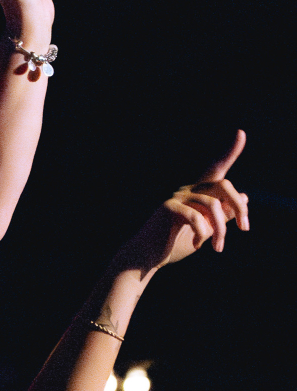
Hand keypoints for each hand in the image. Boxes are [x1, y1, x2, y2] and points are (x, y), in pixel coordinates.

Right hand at [123, 130, 248, 272]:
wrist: (146, 258)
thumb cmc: (173, 246)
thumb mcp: (205, 232)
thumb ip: (222, 216)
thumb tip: (244, 197)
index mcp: (197, 194)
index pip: (216, 169)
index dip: (230, 151)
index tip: (241, 133)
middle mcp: (188, 190)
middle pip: (223, 185)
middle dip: (239, 206)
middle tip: (245, 228)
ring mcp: (177, 196)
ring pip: (213, 206)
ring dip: (221, 230)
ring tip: (217, 248)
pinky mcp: (169, 207)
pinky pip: (197, 217)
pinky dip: (202, 233)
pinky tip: (197, 245)